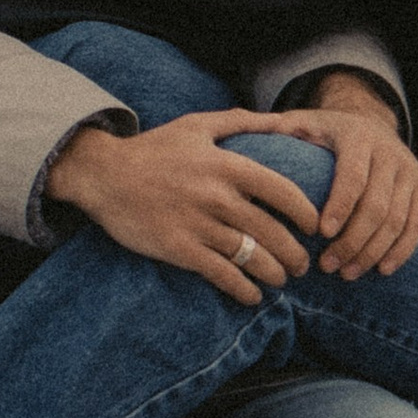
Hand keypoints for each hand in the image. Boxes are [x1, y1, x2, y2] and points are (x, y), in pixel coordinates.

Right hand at [47, 110, 321, 301]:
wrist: (103, 174)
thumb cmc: (153, 149)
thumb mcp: (196, 125)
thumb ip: (240, 122)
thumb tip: (281, 121)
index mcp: (226, 164)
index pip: (283, 191)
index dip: (306, 213)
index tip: (314, 226)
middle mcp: (217, 196)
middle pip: (272, 231)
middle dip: (295, 253)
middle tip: (303, 264)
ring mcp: (198, 224)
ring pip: (251, 257)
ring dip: (274, 274)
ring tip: (282, 279)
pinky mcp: (179, 249)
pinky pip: (221, 275)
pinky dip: (242, 289)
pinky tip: (252, 295)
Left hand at [278, 72, 417, 280]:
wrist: (370, 122)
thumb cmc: (324, 133)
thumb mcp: (302, 123)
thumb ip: (277, 130)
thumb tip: (242, 133)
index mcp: (357, 136)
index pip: (353, 176)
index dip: (340, 206)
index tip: (321, 233)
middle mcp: (389, 151)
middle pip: (377, 204)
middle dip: (353, 240)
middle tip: (328, 267)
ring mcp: (410, 169)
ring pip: (398, 219)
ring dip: (374, 251)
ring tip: (348, 273)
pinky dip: (402, 249)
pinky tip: (383, 269)